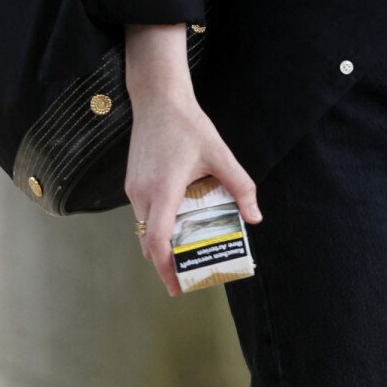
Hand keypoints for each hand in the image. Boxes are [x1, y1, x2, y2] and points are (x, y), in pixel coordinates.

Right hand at [125, 23, 260, 295]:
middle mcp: (142, 194)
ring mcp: (133, 189)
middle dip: (165, 264)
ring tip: (185, 254)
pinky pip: (142, 214)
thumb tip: (254, 217)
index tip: (176, 286)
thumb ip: (240, 186)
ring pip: (143, 229)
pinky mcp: (132, 183)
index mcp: (163, 190)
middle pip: (148, 242)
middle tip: (186, 278)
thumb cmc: (189, 126)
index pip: (158, 240)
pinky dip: (156, 226)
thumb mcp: (221, 155)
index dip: (166, 267)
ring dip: (161, 244)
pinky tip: (177, 225)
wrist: (158, 101)